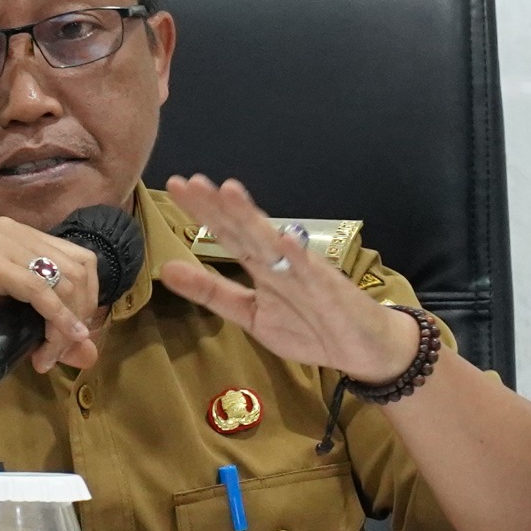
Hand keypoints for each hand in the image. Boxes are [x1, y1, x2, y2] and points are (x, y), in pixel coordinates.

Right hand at [0, 217, 104, 371]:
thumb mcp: (4, 319)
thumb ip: (45, 329)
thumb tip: (88, 353)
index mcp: (18, 234)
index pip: (79, 259)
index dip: (88, 299)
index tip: (73, 336)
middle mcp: (13, 230)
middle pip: (81, 267)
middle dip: (82, 313)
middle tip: (64, 351)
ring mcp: (0, 241)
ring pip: (64, 279)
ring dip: (66, 323)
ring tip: (48, 355)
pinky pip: (39, 289)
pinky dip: (56, 318)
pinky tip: (56, 341)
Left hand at [157, 175, 419, 384]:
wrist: (364, 348)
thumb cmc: (309, 328)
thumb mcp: (250, 315)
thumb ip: (211, 292)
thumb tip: (166, 270)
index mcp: (260, 265)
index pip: (227, 233)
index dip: (203, 211)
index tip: (178, 186)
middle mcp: (279, 261)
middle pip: (245, 229)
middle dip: (219, 206)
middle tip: (191, 182)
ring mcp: (304, 272)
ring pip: (274, 242)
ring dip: (253, 218)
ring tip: (229, 193)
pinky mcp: (328, 290)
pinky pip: (312, 272)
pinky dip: (299, 256)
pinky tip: (284, 238)